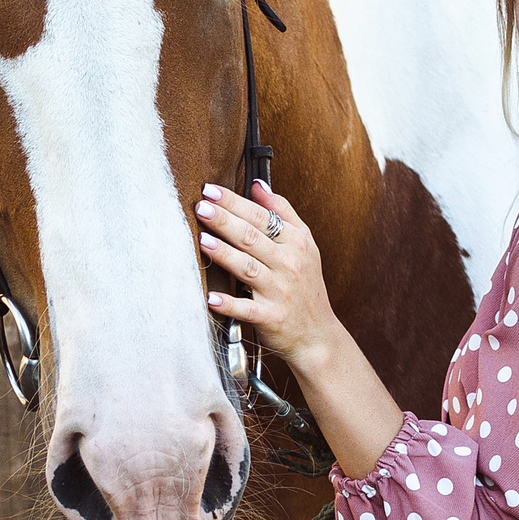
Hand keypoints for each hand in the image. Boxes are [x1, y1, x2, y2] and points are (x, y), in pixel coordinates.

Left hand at [197, 179, 405, 474]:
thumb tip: (257, 184)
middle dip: (225, 221)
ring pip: (248, 268)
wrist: (318, 335)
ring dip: (225, 254)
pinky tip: (211, 298)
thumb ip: (282, 212)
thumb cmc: (305, 286)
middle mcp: (289, 265)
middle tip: (201, 207)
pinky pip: (247, 310)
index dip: (236, 202)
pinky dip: (230, 305)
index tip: (211, 190)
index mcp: (296, 243)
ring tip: (203, 240)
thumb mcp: (304, 244)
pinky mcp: (271, 318)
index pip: (263, 216)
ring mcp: (280, 292)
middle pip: (253, 238)